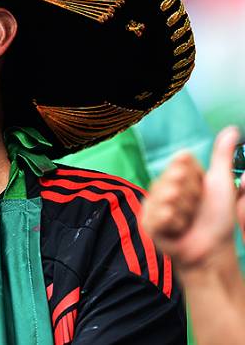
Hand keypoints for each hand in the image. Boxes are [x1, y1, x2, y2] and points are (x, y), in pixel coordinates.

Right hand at [141, 126, 240, 269]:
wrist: (211, 250)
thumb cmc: (217, 219)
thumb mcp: (221, 182)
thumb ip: (222, 155)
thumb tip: (232, 129)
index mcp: (177, 175)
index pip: (181, 161)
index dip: (195, 176)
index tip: (201, 189)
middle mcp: (162, 187)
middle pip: (173, 178)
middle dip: (191, 196)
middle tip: (196, 208)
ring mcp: (152, 204)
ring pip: (167, 196)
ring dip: (184, 212)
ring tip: (187, 221)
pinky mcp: (146, 223)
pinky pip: (159, 214)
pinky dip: (173, 223)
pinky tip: (178, 229)